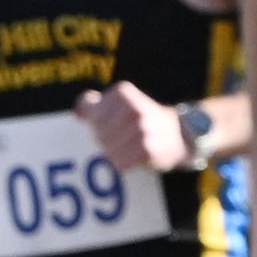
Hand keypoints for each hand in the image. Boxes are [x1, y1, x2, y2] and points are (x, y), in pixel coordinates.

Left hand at [76, 81, 190, 170]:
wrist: (178, 135)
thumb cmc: (141, 119)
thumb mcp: (120, 102)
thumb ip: (93, 104)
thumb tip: (79, 112)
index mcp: (123, 92)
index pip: (92, 116)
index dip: (96, 124)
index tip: (111, 123)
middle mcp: (133, 108)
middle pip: (98, 135)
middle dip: (105, 141)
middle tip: (121, 138)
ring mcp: (141, 129)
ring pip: (107, 151)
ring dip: (114, 154)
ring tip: (127, 147)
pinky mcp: (147, 149)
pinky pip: (119, 163)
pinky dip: (123, 163)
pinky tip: (133, 156)